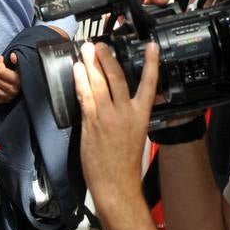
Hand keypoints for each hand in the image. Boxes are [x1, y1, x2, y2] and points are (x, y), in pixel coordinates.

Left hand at [0, 52, 21, 103]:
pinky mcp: (2, 102)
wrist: (29, 89)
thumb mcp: (23, 67)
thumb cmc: (24, 76)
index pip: (1, 72)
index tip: (0, 58)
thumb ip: (18, 61)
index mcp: (17, 81)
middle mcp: (11, 90)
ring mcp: (6, 97)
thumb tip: (12, 55)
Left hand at [74, 41, 158, 209]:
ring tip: (85, 50)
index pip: (149, 84)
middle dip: (106, 57)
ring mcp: (107, 117)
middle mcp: (125, 113)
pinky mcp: (91, 123)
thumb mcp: (137, 135)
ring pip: (99, 83)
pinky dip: (81, 80)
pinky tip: (77, 70)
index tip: (151, 45)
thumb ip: (132, 115)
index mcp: (140, 115)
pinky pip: (85, 96)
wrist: (116, 185)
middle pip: (117, 77)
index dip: (151, 63)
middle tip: (99, 45)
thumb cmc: (126, 165)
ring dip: (91, 64)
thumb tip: (126, 100)